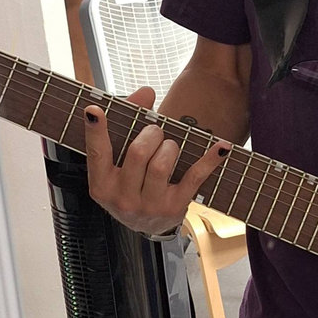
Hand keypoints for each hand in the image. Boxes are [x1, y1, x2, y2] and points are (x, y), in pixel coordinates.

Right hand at [83, 86, 230, 236]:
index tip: (94, 110)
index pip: (97, 154)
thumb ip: (129, 121)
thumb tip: (146, 92)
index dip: (96, 131)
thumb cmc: (133, 181)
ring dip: (170, 146)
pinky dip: (209, 160)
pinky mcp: (175, 207)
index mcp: (102, 185)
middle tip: (155, 132)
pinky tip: (222, 146)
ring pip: (161, 164)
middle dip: (151, 134)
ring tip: (169, 148)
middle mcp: (122, 199)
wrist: (149, 224)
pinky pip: (195, 177)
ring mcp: (149, 207)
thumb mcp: (121, 160)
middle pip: (138, 153)